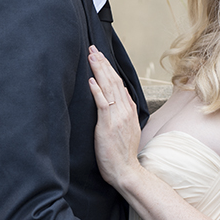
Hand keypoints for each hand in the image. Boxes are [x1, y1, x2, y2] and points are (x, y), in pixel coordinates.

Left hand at [88, 46, 141, 187]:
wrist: (125, 170)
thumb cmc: (122, 154)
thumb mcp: (128, 128)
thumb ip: (126, 111)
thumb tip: (123, 94)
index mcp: (128, 110)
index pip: (118, 83)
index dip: (109, 68)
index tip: (100, 56)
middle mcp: (124, 110)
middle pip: (113, 81)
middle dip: (102, 63)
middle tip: (93, 48)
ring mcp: (117, 117)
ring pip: (109, 88)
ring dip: (99, 71)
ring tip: (91, 56)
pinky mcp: (108, 124)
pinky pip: (103, 103)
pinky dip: (97, 90)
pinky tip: (91, 80)